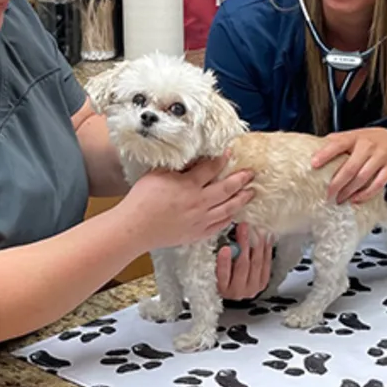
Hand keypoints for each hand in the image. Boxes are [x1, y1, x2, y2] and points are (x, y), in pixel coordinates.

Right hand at [124, 152, 254, 250]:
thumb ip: (177, 167)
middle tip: (252, 173)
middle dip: (242, 179)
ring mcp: (200, 220)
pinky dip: (229, 219)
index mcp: (188, 185)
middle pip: (227, 188)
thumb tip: (192, 159)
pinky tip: (234, 214)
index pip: (212, 168)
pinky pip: (219, 226)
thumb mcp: (157, 174)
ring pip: (228, 208)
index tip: (231, 153)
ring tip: (251, 193)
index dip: (223, 159)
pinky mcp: (196, 233)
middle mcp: (198, 202)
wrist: (135, 228)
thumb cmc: (141, 199)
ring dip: (242, 199)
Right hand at [216, 223, 273, 300]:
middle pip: (243, 266)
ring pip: (257, 263)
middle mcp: (239, 291)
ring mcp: (253, 288)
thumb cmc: (225, 277)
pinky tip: (267, 238)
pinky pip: (267, 264)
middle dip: (244, 244)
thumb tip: (229, 238)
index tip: (225, 248)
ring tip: (257, 230)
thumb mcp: (217, 270)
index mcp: (223, 288)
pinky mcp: (263, 283)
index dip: (224, 262)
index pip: (223, 275)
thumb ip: (222, 258)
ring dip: (257, 244)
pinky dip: (267, 249)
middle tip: (244, 228)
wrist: (237, 290)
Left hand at [311, 127, 386, 204]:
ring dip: (349, 191)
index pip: (337, 144)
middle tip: (327, 195)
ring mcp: (380, 156)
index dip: (325, 154)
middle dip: (337, 183)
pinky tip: (355, 200)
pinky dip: (366, 194)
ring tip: (339, 200)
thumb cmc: (363, 140)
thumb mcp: (349, 137)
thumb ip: (333, 143)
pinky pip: (378, 184)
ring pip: (363, 177)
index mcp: (353, 137)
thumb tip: (310, 153)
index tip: (313, 164)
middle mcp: (367, 145)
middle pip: (350, 167)